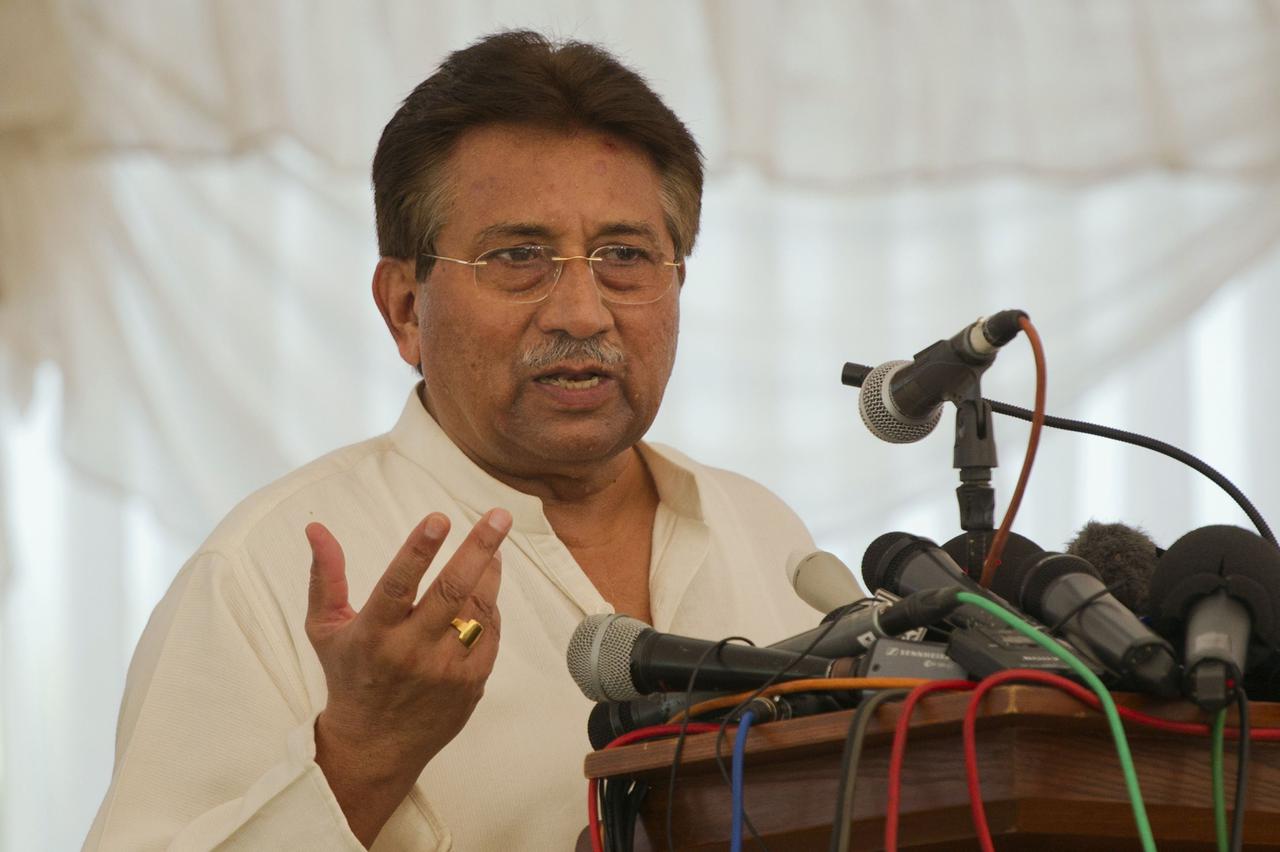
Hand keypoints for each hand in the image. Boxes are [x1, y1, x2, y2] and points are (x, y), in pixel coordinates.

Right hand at [304, 508, 509, 845]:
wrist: (374, 747)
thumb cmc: (348, 676)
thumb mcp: (325, 629)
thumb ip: (325, 576)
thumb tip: (316, 528)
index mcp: (373, 634)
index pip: (399, 585)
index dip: (419, 550)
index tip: (439, 518)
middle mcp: (411, 652)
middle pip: (452, 591)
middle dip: (479, 548)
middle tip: (498, 516)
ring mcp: (446, 670)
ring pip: (478, 609)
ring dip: (490, 571)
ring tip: (495, 542)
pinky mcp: (471, 683)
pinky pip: (490, 634)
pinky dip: (490, 608)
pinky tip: (485, 589)